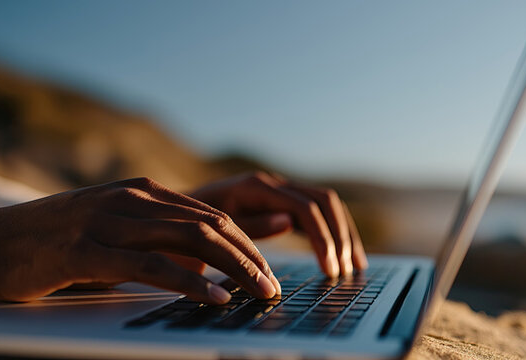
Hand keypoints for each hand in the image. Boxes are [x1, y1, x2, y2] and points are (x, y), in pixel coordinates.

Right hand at [0, 177, 279, 303]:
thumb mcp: (110, 231)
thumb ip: (153, 238)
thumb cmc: (52, 244)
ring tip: (260, 293)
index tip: (269, 270)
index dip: (248, 242)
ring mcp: (109, 221)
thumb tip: (203, 263)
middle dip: (252, 257)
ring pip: (191, 240)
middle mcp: (132, 199)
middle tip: (275, 287)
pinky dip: (190, 282)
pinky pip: (151, 265)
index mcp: (141, 193)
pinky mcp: (87, 250)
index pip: (211, 214)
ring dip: (235, 269)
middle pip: (211, 225)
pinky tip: (215, 298)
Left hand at [190, 172, 368, 276]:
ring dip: (343, 234)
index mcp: (256, 187)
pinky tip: (340, 256)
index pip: (305, 207)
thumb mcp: (213, 229)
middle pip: (324, 200)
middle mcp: (272, 183)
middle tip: (346, 271)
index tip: (330, 269)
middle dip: (340, 236)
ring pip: (326, 204)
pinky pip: (316, 213)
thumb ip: (251, 225)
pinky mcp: (281, 202)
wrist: (171, 216)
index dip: (323, 238)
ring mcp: (279, 191)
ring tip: (354, 267)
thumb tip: (287, 221)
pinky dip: (332, 232)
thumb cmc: (188, 226)